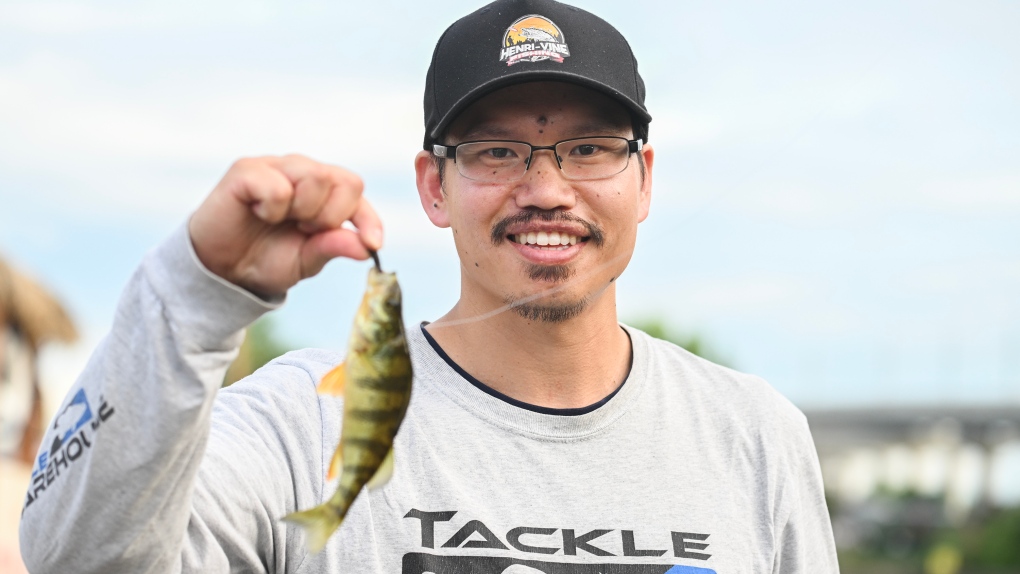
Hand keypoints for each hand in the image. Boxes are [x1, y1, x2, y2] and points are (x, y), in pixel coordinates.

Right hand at [188, 155, 381, 298]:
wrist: (222, 269)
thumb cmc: (267, 259)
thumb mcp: (307, 260)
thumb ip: (334, 247)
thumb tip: (367, 247)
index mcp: (322, 191)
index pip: (355, 190)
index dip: (368, 218)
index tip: (373, 243)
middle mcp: (302, 171)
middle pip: (344, 180)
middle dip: (330, 216)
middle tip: (303, 229)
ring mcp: (275, 166)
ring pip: (315, 178)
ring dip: (303, 211)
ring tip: (280, 221)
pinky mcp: (247, 170)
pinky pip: (279, 186)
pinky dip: (273, 208)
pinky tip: (258, 212)